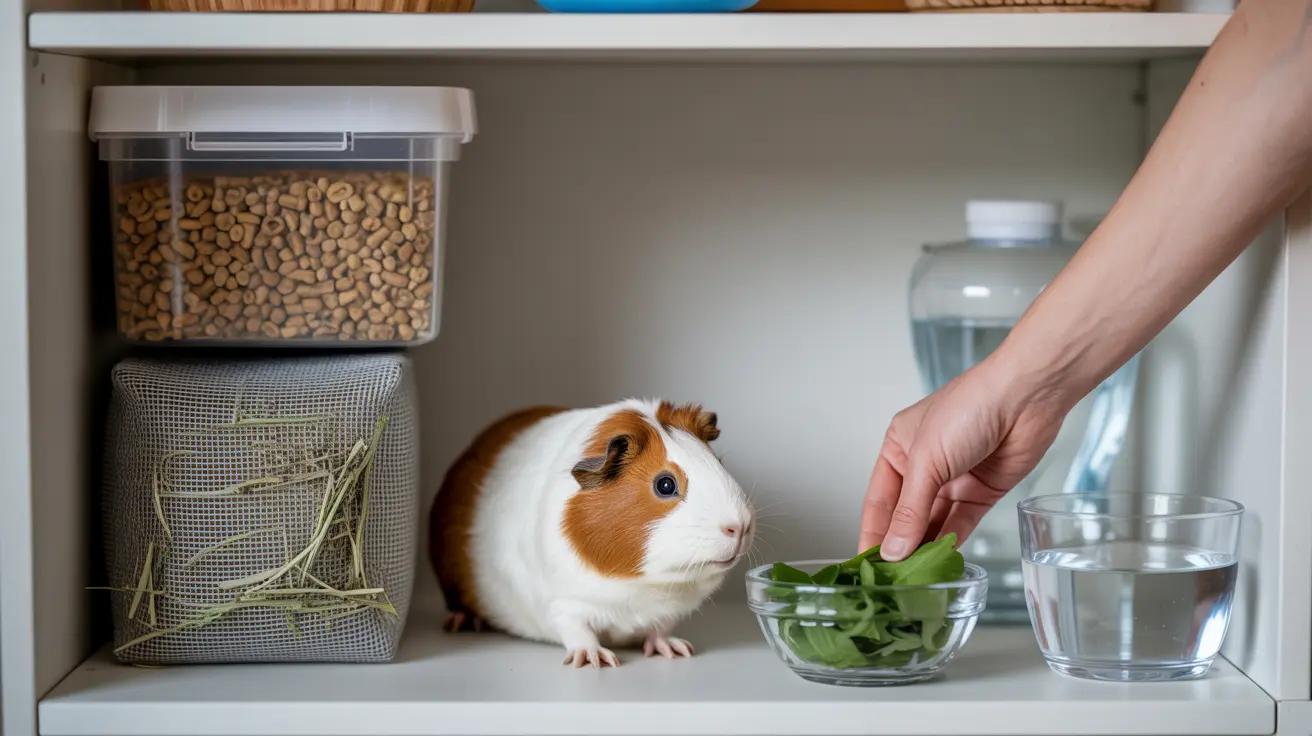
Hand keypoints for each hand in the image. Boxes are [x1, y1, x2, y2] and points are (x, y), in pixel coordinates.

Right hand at [860, 356, 1069, 560]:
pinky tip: (941, 560)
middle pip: (905, 515)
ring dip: (924, 547)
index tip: (865, 564)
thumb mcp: (927, 460)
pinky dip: (951, 541)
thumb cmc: (969, 407)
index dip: (872, 532)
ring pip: (933, 523)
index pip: (879, 500)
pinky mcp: (982, 492)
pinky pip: (961, 523)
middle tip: (890, 578)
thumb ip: (910, 510)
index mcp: (899, 447)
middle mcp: (924, 465)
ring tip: (915, 577)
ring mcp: (954, 480)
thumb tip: (892, 550)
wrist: (1026, 397)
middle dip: (899, 544)